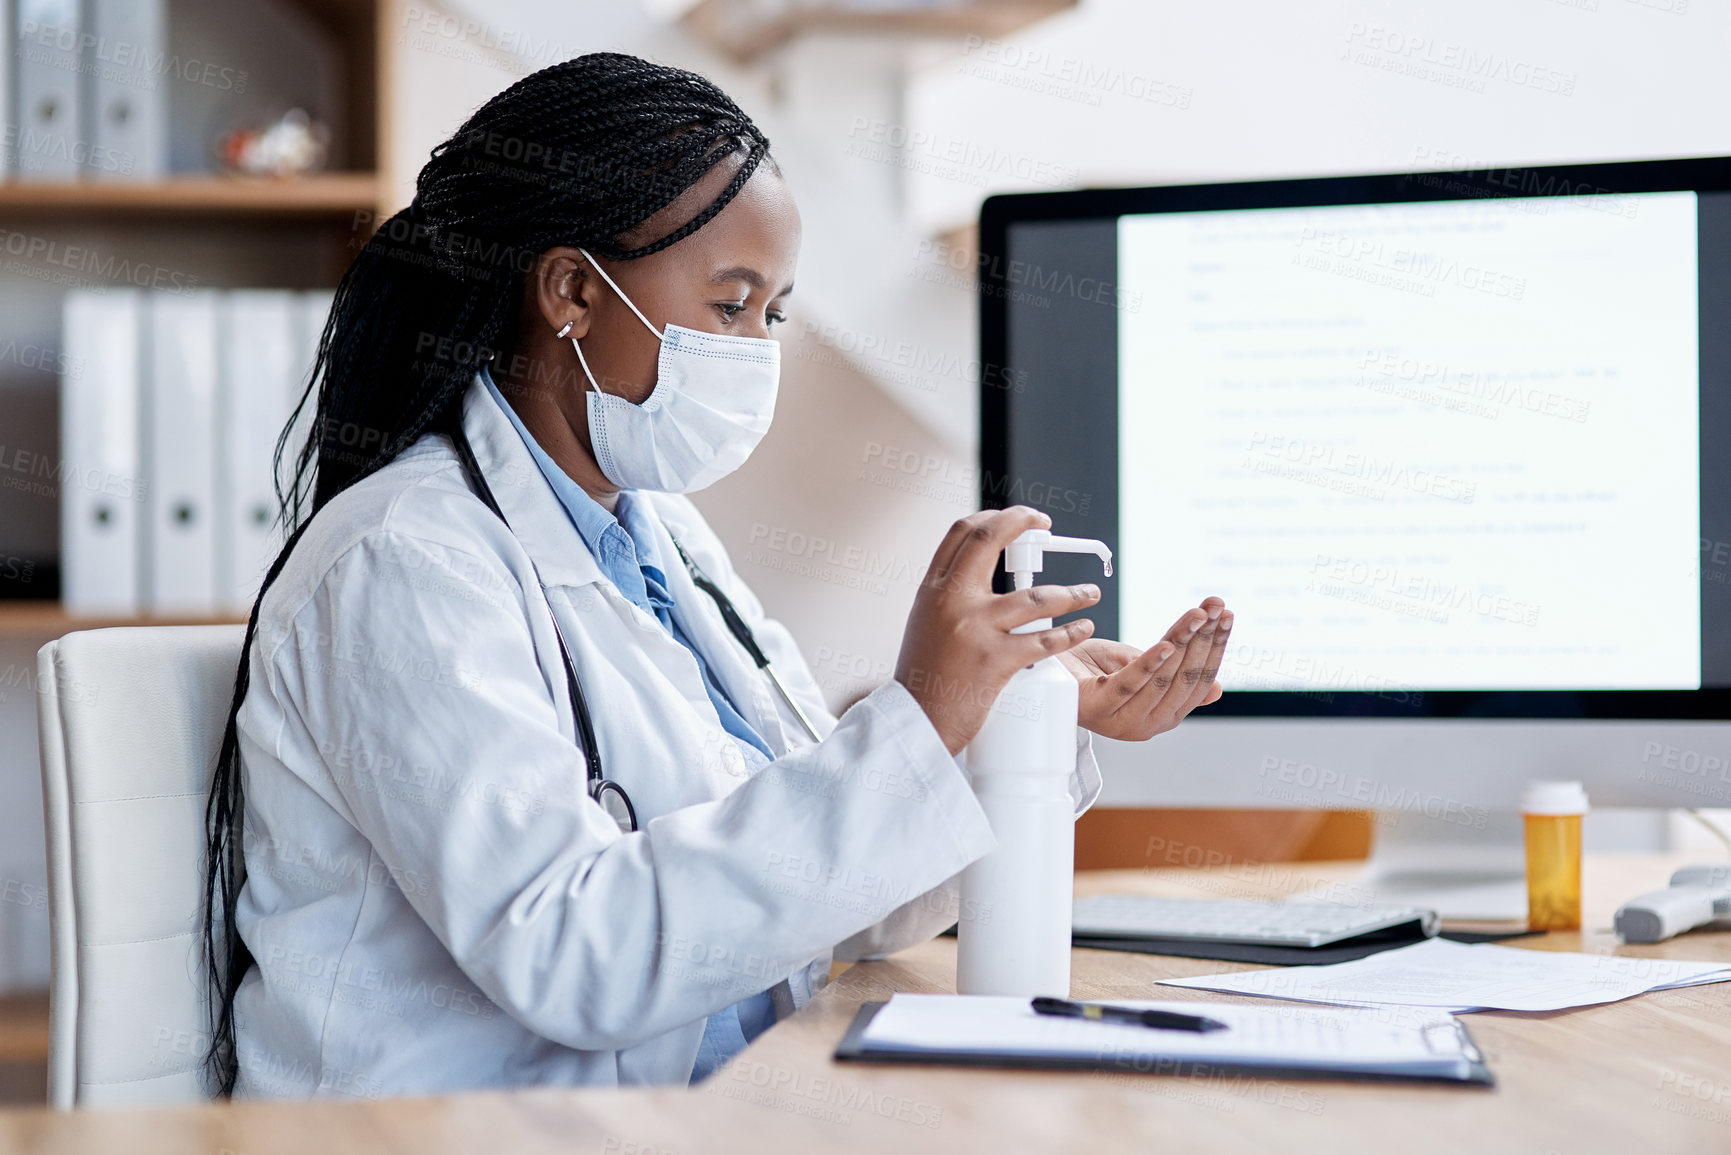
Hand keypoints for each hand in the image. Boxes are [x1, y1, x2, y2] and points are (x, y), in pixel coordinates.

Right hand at [895, 507, 1101, 754]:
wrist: (918, 721)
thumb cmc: (925, 678)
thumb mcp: (926, 623)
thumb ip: (951, 597)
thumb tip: (983, 575)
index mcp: (932, 591)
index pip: (961, 532)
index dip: (994, 517)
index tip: (1017, 518)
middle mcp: (950, 602)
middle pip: (989, 540)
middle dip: (1023, 522)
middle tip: (1045, 526)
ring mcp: (974, 629)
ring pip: (1034, 596)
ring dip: (1072, 594)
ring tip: (1090, 595)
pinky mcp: (995, 661)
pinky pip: (1044, 640)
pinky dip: (1070, 633)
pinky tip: (1082, 629)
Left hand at [1055, 597, 1230, 741]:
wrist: (1043, 671)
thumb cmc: (1088, 669)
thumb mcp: (1140, 669)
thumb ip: (1174, 675)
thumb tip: (1216, 689)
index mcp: (1162, 716)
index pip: (1199, 681)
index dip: (1215, 647)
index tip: (1226, 616)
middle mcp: (1147, 725)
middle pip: (1186, 678)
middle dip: (1205, 638)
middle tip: (1216, 607)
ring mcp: (1122, 721)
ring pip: (1163, 677)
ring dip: (1184, 641)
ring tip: (1197, 615)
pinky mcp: (1098, 708)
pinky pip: (1131, 682)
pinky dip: (1150, 662)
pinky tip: (1166, 643)